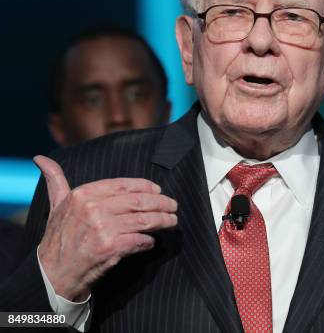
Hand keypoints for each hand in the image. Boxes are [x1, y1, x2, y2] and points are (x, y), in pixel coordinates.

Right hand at [34, 155, 177, 301]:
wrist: (52, 274)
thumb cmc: (58, 238)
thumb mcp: (55, 206)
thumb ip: (56, 181)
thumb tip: (41, 159)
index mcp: (83, 195)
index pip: (124, 185)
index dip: (146, 186)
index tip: (158, 190)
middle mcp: (93, 209)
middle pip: (139, 201)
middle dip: (161, 203)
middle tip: (173, 206)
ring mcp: (103, 228)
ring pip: (144, 220)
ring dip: (163, 220)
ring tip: (172, 221)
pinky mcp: (111, 248)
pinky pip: (140, 240)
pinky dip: (150, 241)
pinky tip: (152, 241)